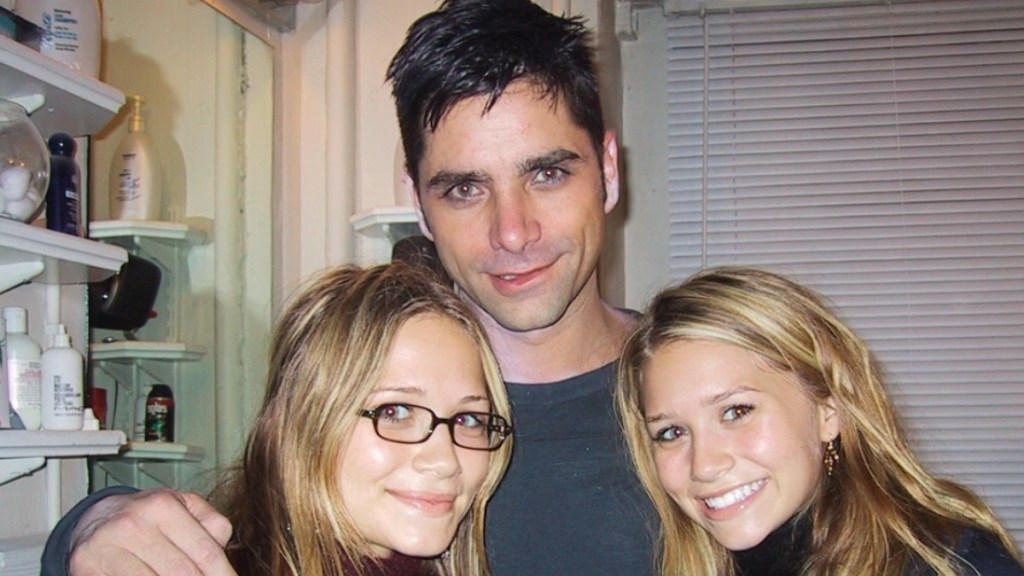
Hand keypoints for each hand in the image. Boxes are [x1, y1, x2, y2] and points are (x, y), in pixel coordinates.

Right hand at [69, 489, 236, 575]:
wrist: (95, 518)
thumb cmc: (148, 516)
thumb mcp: (183, 507)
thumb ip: (211, 524)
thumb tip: (224, 550)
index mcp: (162, 506)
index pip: (204, 552)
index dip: (222, 575)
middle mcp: (133, 524)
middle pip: (181, 573)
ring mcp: (107, 547)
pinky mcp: (86, 566)